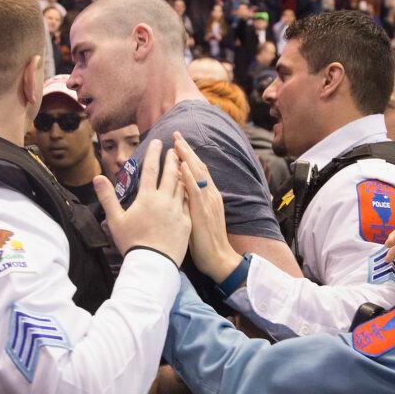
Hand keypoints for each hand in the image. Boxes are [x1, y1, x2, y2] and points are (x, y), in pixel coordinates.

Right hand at [94, 139, 190, 267]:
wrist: (152, 263)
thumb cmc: (131, 242)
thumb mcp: (115, 220)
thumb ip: (107, 197)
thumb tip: (98, 177)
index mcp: (147, 198)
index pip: (151, 169)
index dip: (154, 153)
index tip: (157, 142)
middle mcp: (164, 200)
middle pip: (171, 174)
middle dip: (172, 159)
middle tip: (174, 149)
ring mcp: (178, 210)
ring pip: (182, 186)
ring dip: (183, 173)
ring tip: (183, 164)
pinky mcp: (187, 221)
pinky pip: (189, 202)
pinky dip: (189, 192)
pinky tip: (189, 188)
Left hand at [172, 131, 242, 283]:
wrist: (219, 258)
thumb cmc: (205, 242)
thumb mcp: (198, 217)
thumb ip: (190, 202)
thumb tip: (178, 191)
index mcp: (209, 196)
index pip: (198, 170)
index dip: (188, 156)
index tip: (178, 143)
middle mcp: (210, 195)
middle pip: (198, 166)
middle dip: (186, 150)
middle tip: (175, 134)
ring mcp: (208, 202)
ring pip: (198, 174)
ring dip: (186, 157)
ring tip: (177, 143)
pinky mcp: (203, 211)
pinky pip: (195, 190)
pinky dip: (188, 176)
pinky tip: (180, 166)